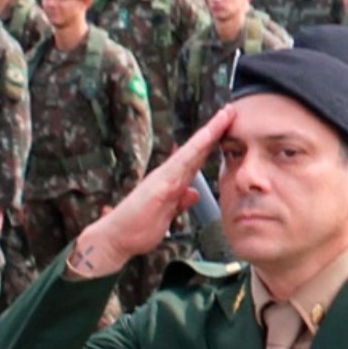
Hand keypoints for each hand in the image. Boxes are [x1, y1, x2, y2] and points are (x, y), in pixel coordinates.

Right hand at [68, 108, 233, 280]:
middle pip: (197, 148)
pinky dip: (195, 148)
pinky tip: (207, 137)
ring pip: (192, 150)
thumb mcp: (168, 215)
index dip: (213, 144)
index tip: (228, 128)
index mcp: (173, 181)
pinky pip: (181, 163)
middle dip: (215, 129)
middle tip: (231, 110)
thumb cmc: (138, 228)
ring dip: (209, 132)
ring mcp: (164, 177)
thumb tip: (193, 193)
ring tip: (225, 115)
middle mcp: (169, 174)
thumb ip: (180, 202)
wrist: (115, 239)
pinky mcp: (160, 184)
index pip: (197, 159)